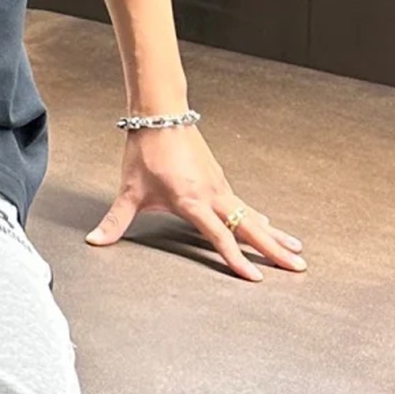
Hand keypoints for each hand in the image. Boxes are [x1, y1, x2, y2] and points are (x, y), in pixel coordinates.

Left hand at [84, 124, 306, 281]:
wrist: (161, 115)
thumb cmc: (146, 151)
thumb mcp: (129, 190)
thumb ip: (115, 220)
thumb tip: (95, 240)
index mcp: (192, 201)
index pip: (220, 237)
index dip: (236, 260)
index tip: (255, 278)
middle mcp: (213, 195)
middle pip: (250, 227)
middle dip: (274, 249)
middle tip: (299, 266)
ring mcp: (220, 186)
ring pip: (253, 215)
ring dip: (274, 234)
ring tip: (296, 250)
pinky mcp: (220, 179)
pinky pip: (245, 204)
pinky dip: (259, 218)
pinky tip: (268, 225)